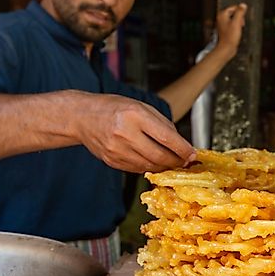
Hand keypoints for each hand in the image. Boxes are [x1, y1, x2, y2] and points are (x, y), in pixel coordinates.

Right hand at [77, 93, 195, 172]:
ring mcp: (116, 149)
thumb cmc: (113, 108)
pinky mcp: (112, 161)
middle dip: (176, 161)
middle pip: (159, 156)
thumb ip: (162, 124)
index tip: (192, 154)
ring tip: (171, 161)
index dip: (182, 149)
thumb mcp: (140, 106)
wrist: (82, 116)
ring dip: (164, 166)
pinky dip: (149, 167)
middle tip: (184, 161)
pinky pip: (137, 169)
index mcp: (134, 115)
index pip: (166, 137)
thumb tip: (181, 144)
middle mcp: (125, 133)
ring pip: (149, 166)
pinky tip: (154, 162)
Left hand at [214, 3, 247, 59]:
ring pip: (234, 19)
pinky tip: (237, 32)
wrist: (227, 48)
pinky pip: (233, 25)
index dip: (240, 13)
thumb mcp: (237, 22)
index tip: (242, 19)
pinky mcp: (225, 30)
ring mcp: (223, 24)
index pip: (234, 7)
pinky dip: (236, 27)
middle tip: (240, 24)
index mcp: (222, 15)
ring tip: (239, 29)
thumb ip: (240, 12)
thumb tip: (243, 5)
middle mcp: (221, 18)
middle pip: (234, 13)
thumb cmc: (230, 36)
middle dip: (239, 18)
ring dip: (238, 23)